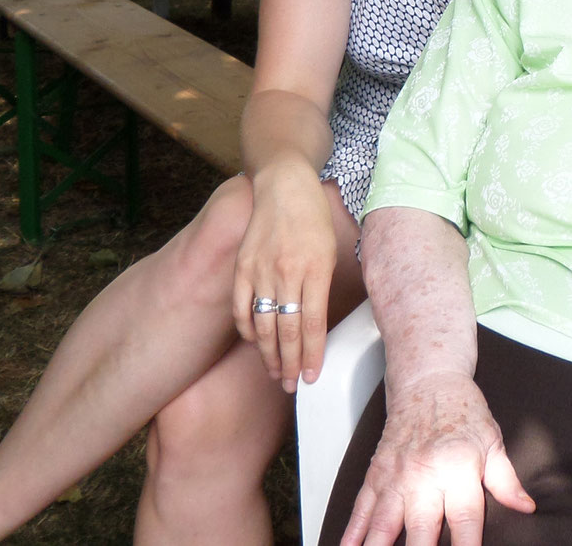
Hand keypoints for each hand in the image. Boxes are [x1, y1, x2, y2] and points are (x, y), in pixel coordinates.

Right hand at [232, 163, 339, 389]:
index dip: (312, 355)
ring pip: (263, 325)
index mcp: (316, 269)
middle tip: (292, 386)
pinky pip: (241, 307)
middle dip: (290, 364)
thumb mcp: (330, 251)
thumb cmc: (313, 218)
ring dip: (269, 354)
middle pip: (288, 331)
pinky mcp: (242, 266)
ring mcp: (261, 270)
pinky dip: (247, 330)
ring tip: (276, 373)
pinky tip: (255, 342)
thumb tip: (318, 326)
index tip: (312, 376)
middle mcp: (287, 272)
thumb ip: (323, 287)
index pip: (313, 324)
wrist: (284, 185)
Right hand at [339, 371, 534, 545]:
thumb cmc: (462, 409)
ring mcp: (396, 476)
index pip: (465, 520)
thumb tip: (526, 507)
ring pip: (384, 525)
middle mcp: (425, 475)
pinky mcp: (376, 474)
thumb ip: (506, 479)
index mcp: (459, 467)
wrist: (427, 378)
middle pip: (421, 530)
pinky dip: (352, 533)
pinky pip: (361, 509)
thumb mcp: (492, 440)